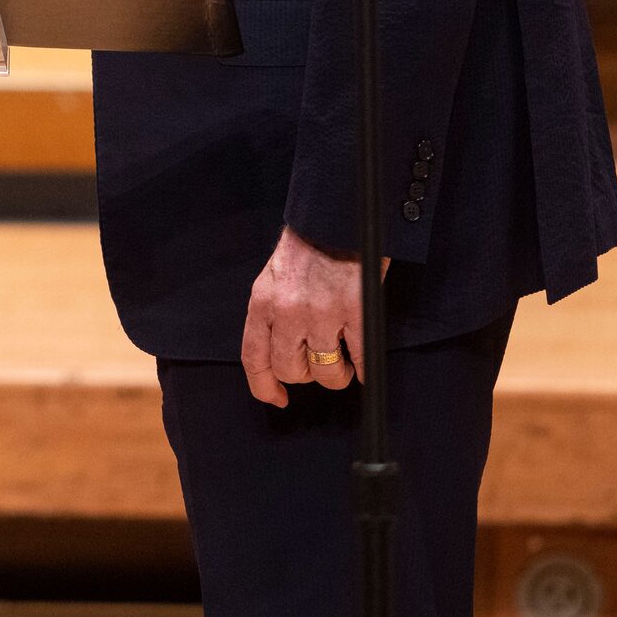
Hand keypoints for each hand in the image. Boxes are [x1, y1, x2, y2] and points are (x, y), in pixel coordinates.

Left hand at [240, 225, 383, 406]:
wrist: (336, 218)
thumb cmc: (308, 247)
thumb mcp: (274, 278)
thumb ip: (272, 314)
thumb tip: (281, 352)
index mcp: (261, 303)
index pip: (254, 358)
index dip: (264, 386)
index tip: (278, 398)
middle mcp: (286, 312)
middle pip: (291, 371)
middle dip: (307, 376)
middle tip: (319, 363)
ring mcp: (320, 313)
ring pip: (325, 371)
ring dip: (337, 374)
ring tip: (344, 362)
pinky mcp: (354, 310)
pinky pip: (359, 358)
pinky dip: (363, 367)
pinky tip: (363, 363)